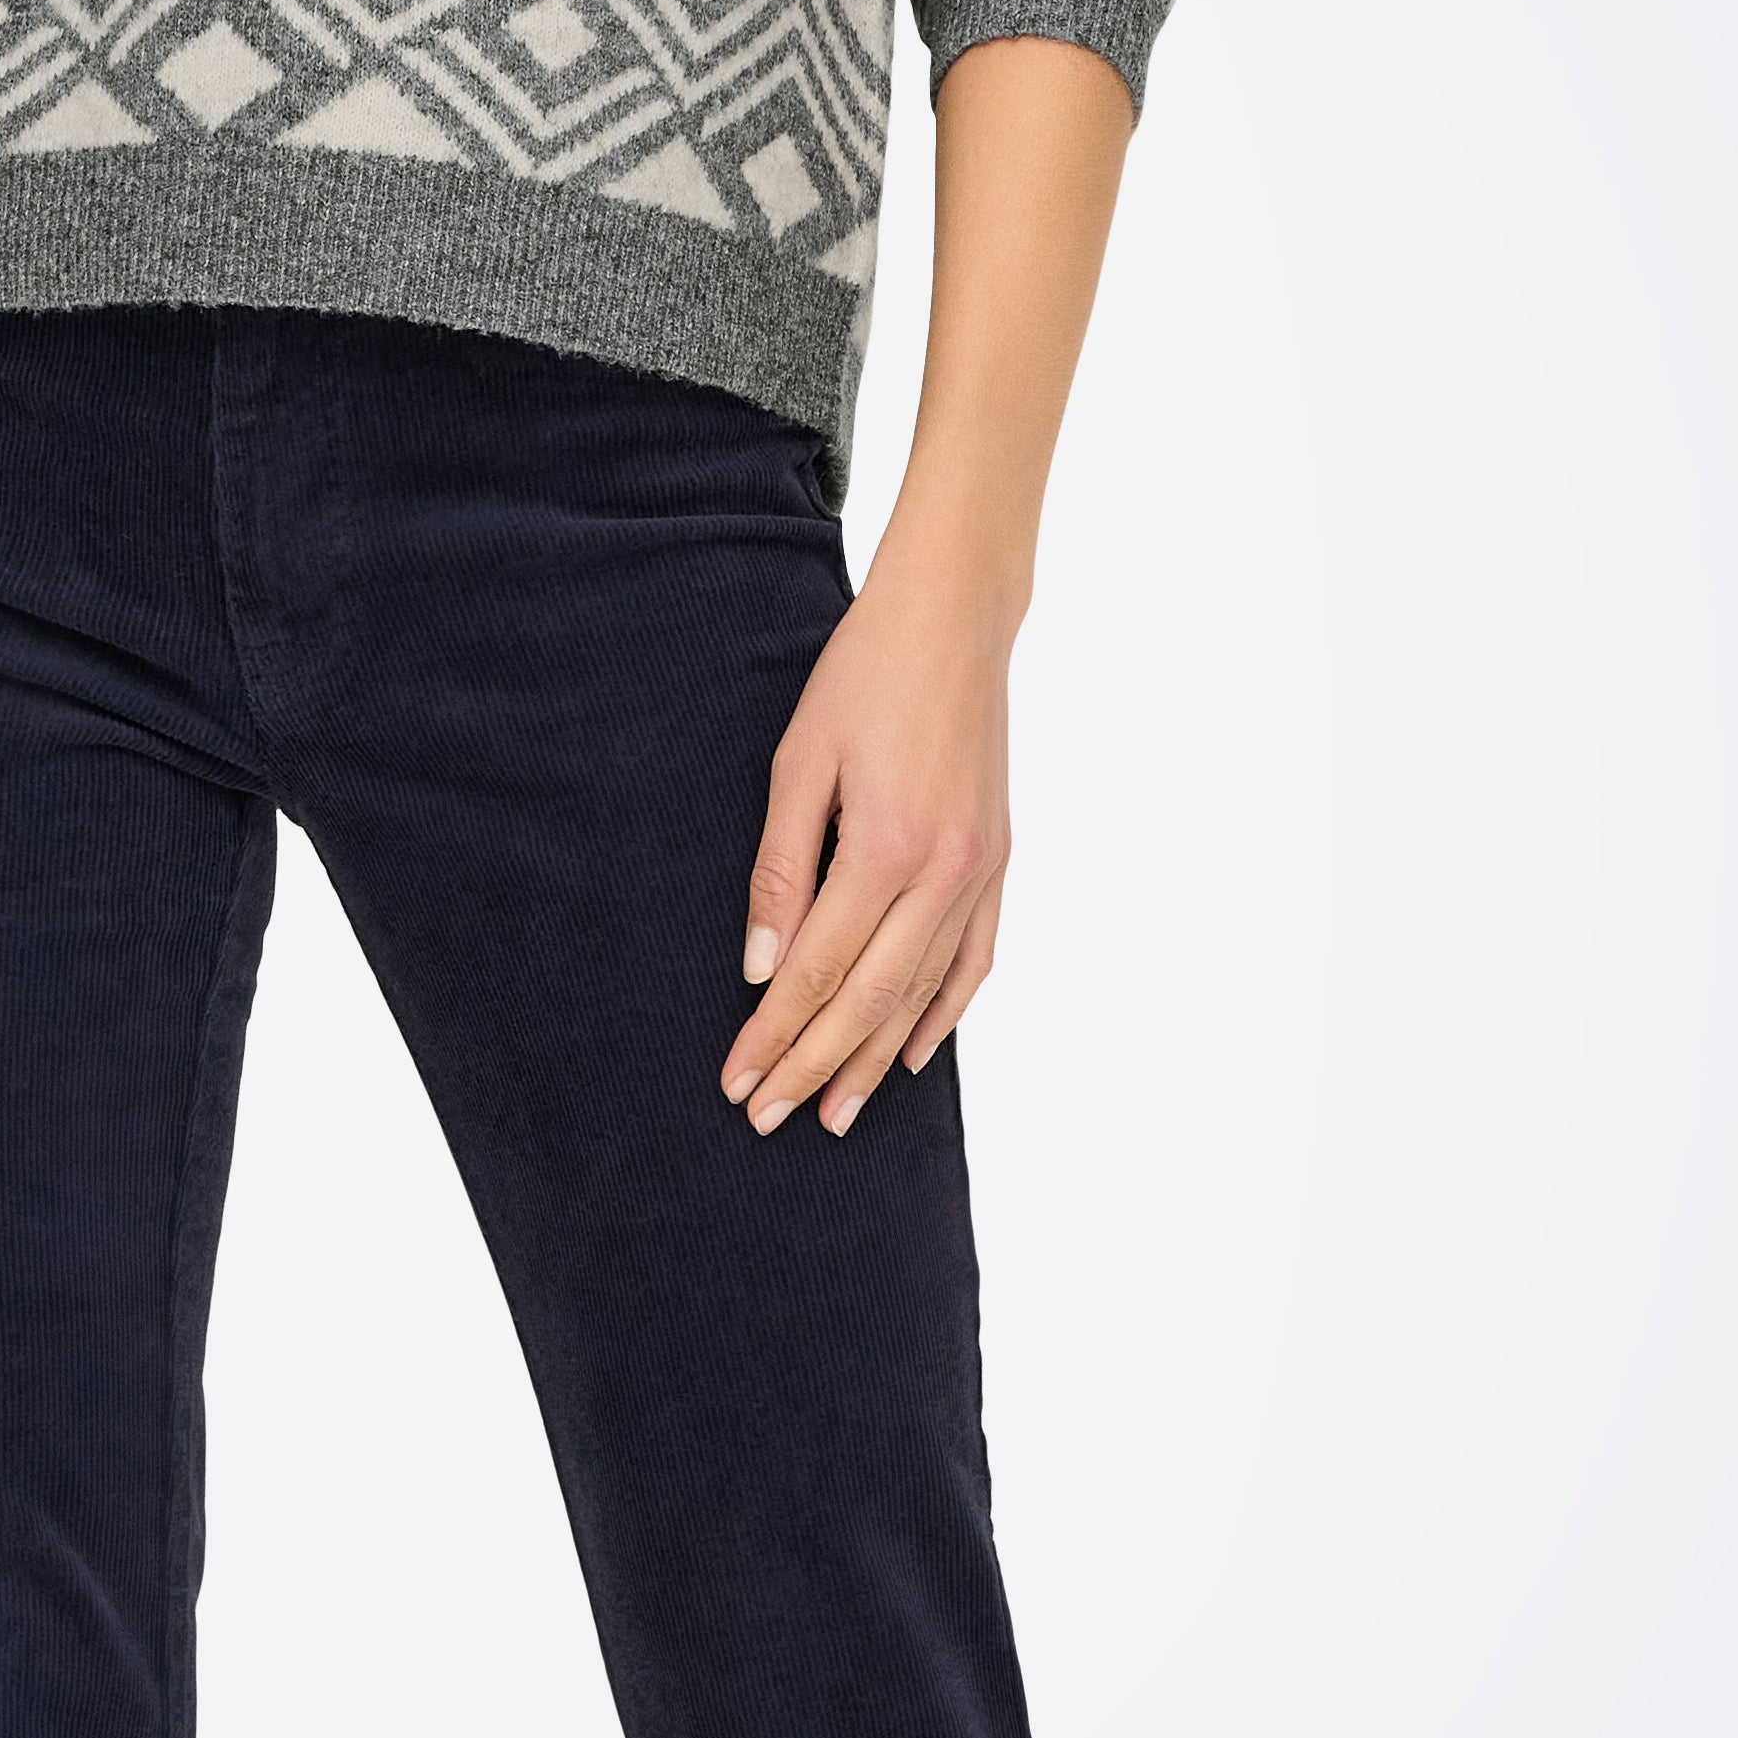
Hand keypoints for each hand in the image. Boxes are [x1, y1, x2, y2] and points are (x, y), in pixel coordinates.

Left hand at [721, 554, 1013, 1135]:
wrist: (954, 620)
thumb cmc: (862, 677)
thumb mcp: (800, 761)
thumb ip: (780, 869)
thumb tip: (758, 968)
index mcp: (883, 846)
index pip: (815, 969)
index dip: (774, 1033)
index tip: (737, 1081)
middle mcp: (942, 870)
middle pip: (870, 998)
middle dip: (814, 1064)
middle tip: (769, 1118)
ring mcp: (980, 870)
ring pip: (924, 991)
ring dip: (877, 1057)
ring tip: (838, 1112)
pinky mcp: (999, 860)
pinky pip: (974, 957)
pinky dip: (946, 1011)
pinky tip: (916, 1052)